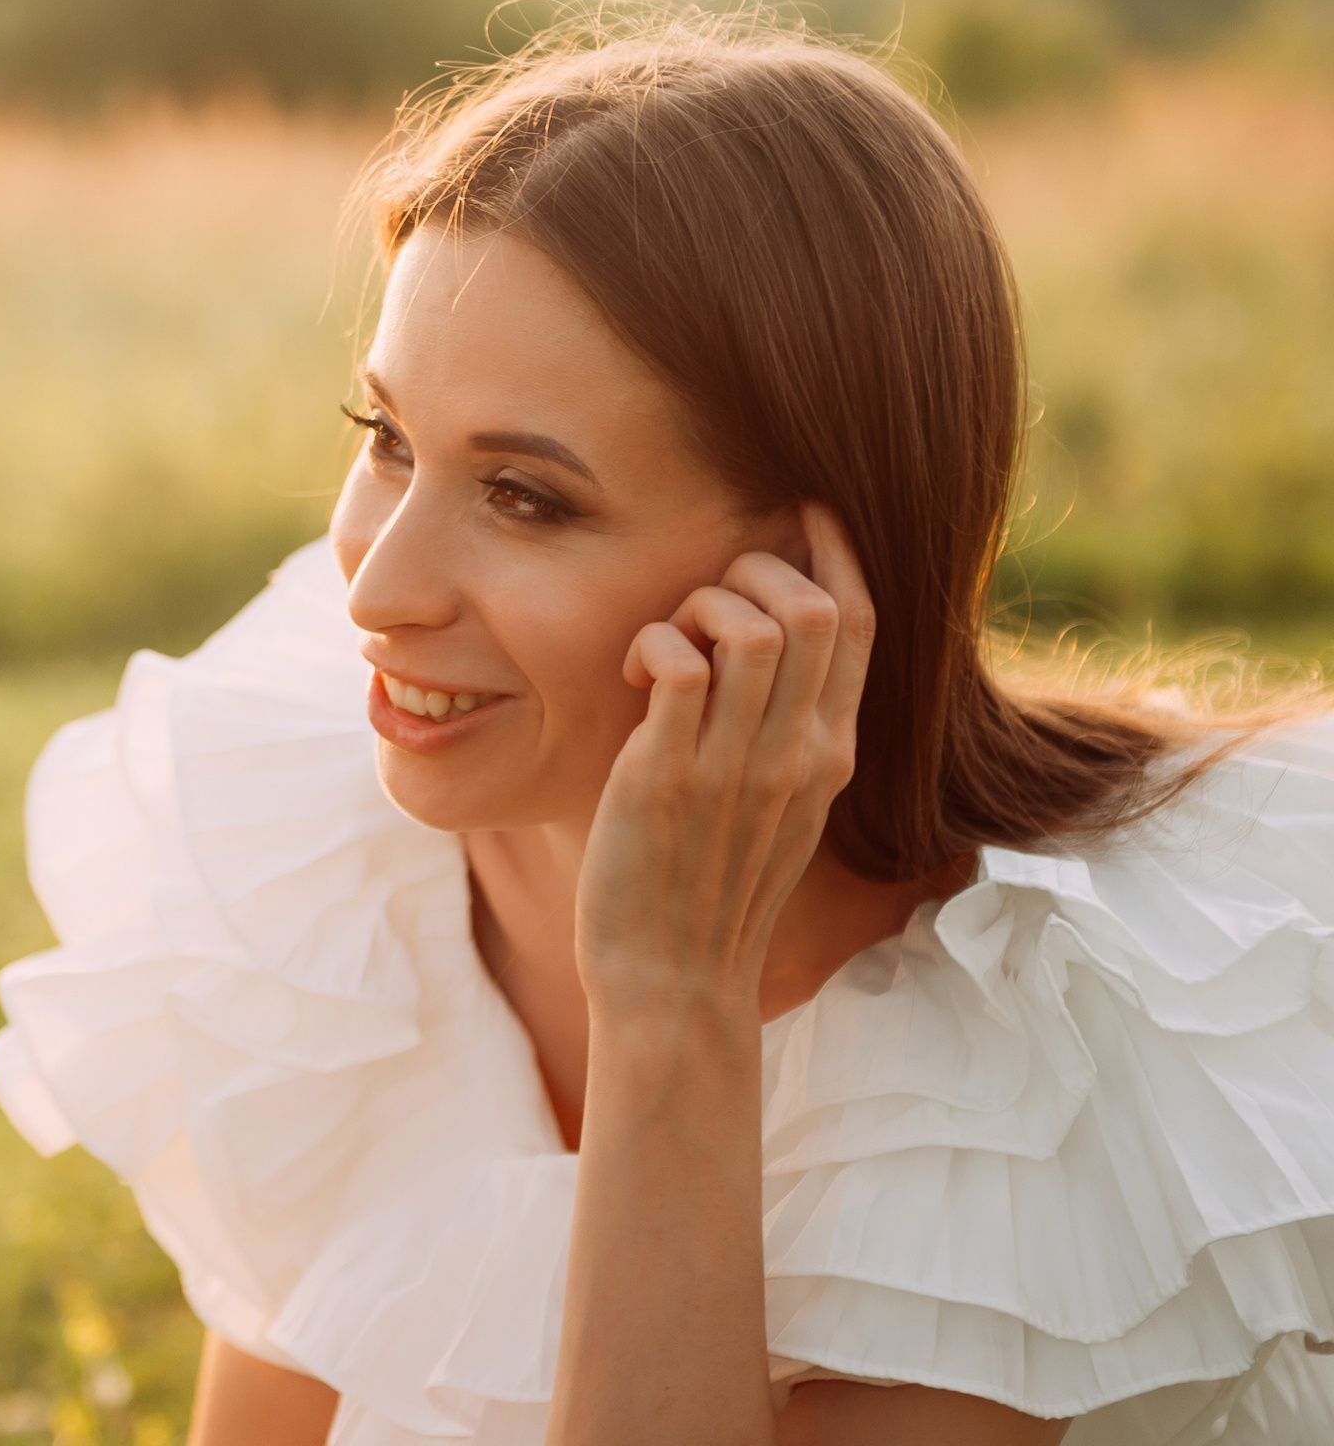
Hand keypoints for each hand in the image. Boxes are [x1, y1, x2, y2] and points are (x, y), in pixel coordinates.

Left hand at [573, 504, 874, 1016]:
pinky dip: (652, 643)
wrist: (672, 980)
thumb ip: (783, 736)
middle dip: (758, 570)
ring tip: (665, 642)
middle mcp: (799, 753)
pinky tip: (631, 675)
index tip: (802, 510)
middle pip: (816, 610)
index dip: (835, 553)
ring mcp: (737, 765)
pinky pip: (679, 662)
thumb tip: (763, 657)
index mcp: (830, 755)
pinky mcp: (669, 775)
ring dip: (700, 604)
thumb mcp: (775, 808)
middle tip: (704, 603)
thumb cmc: (706, 890)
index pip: (860, 625)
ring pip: (753, 626)